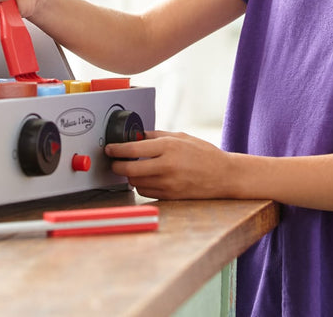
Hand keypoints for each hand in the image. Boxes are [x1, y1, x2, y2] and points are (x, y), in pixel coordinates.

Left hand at [105, 130, 233, 199]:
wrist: (224, 175)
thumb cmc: (203, 153)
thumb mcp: (180, 136)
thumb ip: (156, 136)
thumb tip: (136, 136)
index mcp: (168, 147)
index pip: (133, 149)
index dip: (116, 150)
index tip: (109, 149)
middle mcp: (166, 166)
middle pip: (129, 170)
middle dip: (117, 166)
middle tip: (114, 162)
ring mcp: (168, 184)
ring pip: (136, 183)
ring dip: (130, 176)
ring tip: (133, 169)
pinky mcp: (171, 197)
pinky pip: (146, 192)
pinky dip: (142, 186)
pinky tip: (146, 178)